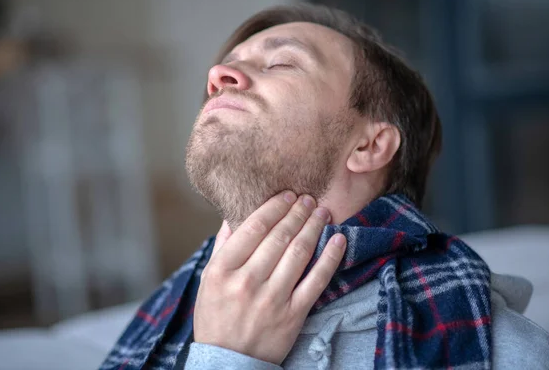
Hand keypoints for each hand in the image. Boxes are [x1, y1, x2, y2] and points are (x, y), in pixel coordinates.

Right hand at [193, 191, 346, 364]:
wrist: (228, 361)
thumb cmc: (216, 316)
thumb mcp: (208, 279)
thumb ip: (223, 246)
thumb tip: (234, 214)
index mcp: (223, 270)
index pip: (254, 227)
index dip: (274, 206)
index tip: (287, 195)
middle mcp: (247, 281)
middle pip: (280, 236)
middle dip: (298, 212)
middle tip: (309, 199)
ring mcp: (272, 298)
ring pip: (299, 252)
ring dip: (314, 227)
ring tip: (322, 212)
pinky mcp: (293, 314)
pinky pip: (317, 280)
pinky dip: (331, 257)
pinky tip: (339, 239)